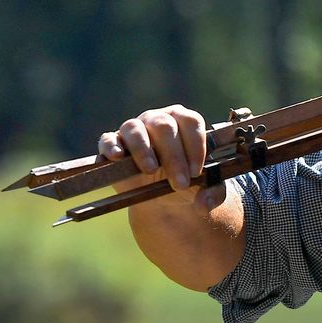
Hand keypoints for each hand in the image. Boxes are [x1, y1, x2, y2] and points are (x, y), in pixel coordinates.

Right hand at [98, 105, 225, 212]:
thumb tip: (204, 203)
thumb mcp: (206, 188)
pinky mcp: (113, 144)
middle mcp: (158, 119)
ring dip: (143, 150)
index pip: (191, 121)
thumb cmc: (187, 181)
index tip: (197, 171)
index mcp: (184, 122)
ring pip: (134, 129)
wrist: (163, 196)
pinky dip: (111, 147)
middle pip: (164, 126)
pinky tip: (119, 158)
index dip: (196, 145)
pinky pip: (108, 140)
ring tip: (151, 170)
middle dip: (174, 156)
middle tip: (180, 183)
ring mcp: (134, 129)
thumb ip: (213, 193)